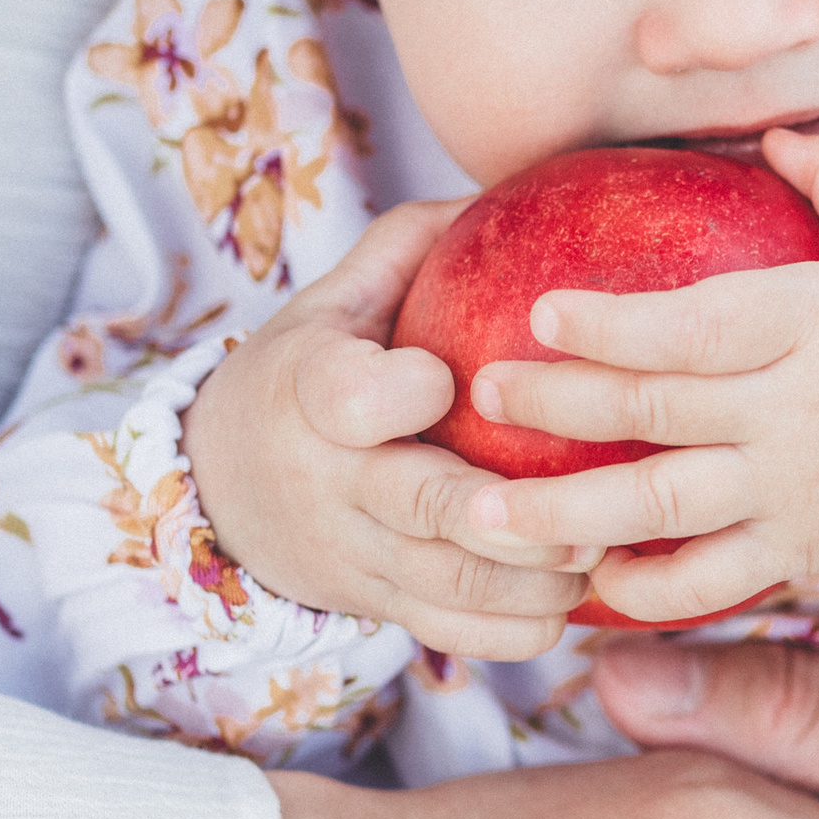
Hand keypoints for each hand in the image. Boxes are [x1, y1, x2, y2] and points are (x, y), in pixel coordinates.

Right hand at [182, 201, 595, 658]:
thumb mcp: (332, 301)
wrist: (218, 490)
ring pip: (454, 588)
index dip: (408, 392)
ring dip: (540, 583)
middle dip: (520, 522)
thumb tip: (507, 182)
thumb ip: (410, 244)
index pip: (351, 397)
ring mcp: (353, 553)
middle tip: (595, 513)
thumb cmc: (304, 375)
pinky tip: (571, 601)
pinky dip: (518, 630)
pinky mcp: (375, 604)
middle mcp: (331, 482)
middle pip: (428, 512)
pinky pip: (453, 636)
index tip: (452, 381)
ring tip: (600, 557)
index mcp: (311, 393)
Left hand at [458, 130, 818, 622]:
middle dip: (558, 403)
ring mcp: (794, 489)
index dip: (614, 323)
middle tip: (478, 392)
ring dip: (567, 511)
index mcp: (817, 324)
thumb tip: (774, 131)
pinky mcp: (801, 550)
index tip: (540, 311)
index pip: (698, 324)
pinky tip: (585, 583)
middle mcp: (795, 410)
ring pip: (663, 505)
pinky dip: (648, 591)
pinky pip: (713, 580)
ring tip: (486, 516)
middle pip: (656, 410)